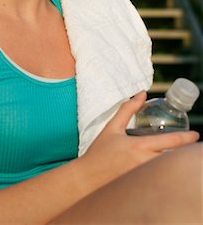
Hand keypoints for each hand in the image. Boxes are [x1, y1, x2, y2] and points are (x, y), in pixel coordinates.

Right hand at [79, 91, 199, 187]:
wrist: (88, 178)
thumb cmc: (99, 152)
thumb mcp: (112, 127)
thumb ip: (128, 109)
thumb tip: (142, 94)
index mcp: (139, 146)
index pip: (169, 142)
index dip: (186, 138)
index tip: (195, 135)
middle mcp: (144, 162)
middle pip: (173, 158)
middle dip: (183, 151)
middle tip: (189, 144)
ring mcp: (144, 176)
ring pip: (166, 168)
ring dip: (173, 161)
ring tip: (177, 154)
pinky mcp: (141, 185)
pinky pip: (157, 176)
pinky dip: (163, 170)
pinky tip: (163, 167)